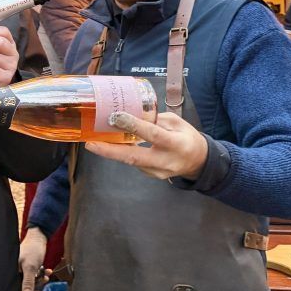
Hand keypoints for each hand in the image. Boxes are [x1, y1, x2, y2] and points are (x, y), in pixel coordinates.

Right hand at [19, 227, 47, 290]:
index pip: (14, 287)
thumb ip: (28, 282)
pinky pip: (34, 274)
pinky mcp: (28, 267)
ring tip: (46, 278)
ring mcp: (21, 268)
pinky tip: (47, 271)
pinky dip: (41, 274)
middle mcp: (15, 270)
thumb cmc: (32, 250)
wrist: (39, 238)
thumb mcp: (30, 267)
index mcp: (11, 271)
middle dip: (32, 288)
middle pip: (22, 285)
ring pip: (30, 280)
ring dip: (39, 280)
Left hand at [85, 111, 207, 180]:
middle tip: (91, 144)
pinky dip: (122, 154)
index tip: (116, 117)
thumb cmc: (186, 137)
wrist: (198, 162)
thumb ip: (155, 120)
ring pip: (131, 161)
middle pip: (134, 157)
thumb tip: (130, 115)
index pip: (153, 134)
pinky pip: (134, 163)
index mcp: (176, 143)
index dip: (134, 126)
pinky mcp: (152, 175)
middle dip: (110, 151)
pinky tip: (111, 146)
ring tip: (94, 142)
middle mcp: (166, 161)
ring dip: (112, 152)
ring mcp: (158, 171)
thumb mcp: (177, 123)